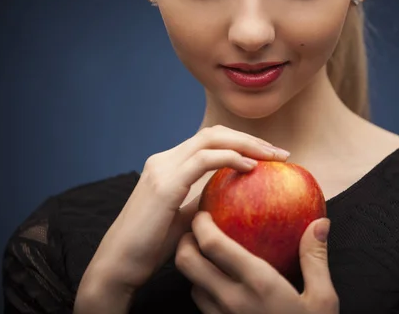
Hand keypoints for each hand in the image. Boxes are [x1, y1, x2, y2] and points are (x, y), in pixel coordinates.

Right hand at [76, 126, 289, 302]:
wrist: (119, 265)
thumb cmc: (151, 246)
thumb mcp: (184, 217)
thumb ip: (202, 200)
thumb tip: (232, 197)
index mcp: (168, 165)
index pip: (210, 140)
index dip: (242, 142)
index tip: (269, 156)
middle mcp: (164, 159)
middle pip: (214, 133)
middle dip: (251, 138)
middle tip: (280, 153)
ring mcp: (163, 168)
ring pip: (212, 138)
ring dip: (248, 144)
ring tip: (274, 157)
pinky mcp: (165, 183)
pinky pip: (205, 159)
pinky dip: (232, 157)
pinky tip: (252, 167)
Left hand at [176, 211, 338, 313]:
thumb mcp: (322, 300)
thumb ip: (315, 259)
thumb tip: (320, 223)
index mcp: (258, 284)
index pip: (215, 246)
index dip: (201, 224)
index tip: (204, 211)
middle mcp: (232, 300)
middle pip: (188, 263)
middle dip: (184, 240)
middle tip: (195, 228)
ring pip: (190, 284)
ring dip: (191, 265)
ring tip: (204, 252)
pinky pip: (200, 305)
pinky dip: (200, 287)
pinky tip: (216, 283)